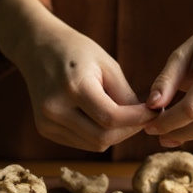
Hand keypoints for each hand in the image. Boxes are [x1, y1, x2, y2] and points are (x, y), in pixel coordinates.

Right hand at [0, 0, 154, 150]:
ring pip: (94, 145)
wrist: (37, 47)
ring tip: (123, 116)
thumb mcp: (107, 64)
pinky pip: (81, 142)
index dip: (138, 120)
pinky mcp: (44, 129)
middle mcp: (55, 108)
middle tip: (143, 117)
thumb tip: (145, 120)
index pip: (111, 118)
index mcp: (73, 86)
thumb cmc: (77, 51)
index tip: (155, 113)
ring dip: (114, 135)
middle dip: (129, 131)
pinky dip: (97, 135)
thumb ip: (125, 95)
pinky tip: (101, 117)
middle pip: (103, 138)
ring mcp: (46, 122)